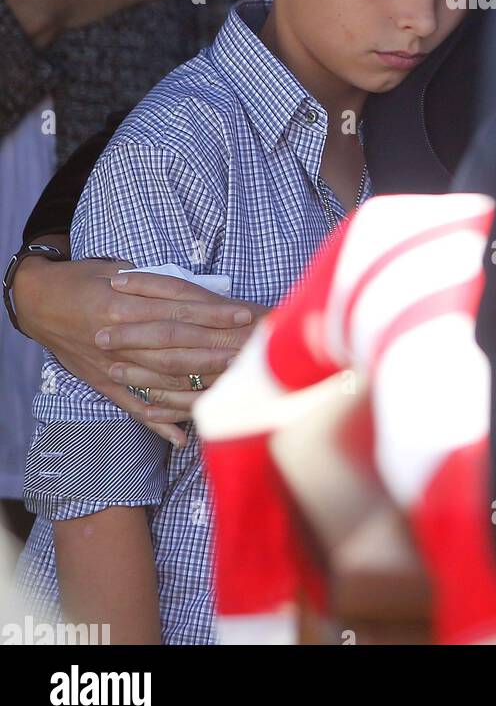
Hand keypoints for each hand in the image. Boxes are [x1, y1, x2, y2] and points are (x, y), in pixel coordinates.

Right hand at [15, 256, 263, 447]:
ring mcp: (110, 366)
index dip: (213, 314)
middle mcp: (118, 339)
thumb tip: (192, 289)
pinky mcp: (102, 383)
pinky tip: (182, 437)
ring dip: (196, 384)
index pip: (179, 311)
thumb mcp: (113, 268)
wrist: (37, 301)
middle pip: (176, 346)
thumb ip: (152, 282)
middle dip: (215, 349)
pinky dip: (158, 422)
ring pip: (160, 379)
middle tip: (248, 352)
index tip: (244, 315)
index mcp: (123, 306)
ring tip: (229, 385)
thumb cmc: (80, 279)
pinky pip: (133, 406)